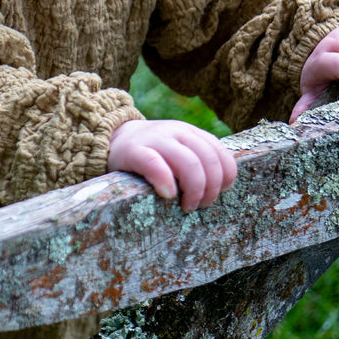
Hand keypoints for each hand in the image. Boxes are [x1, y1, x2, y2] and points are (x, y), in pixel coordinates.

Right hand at [107, 119, 236, 211]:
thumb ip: (197, 161)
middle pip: (208, 160)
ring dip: (195, 189)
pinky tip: (168, 195)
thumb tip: (221, 188)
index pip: (220, 152)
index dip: (226, 176)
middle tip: (201, 205)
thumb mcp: (178, 151)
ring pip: (189, 163)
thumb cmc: (151, 154)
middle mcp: (177, 132)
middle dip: (211, 188)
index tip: (221, 193)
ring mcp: (156, 139)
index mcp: (190, 133)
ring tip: (187, 206)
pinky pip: (155, 164)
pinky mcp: (134, 150)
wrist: (112, 139)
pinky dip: (166, 181)